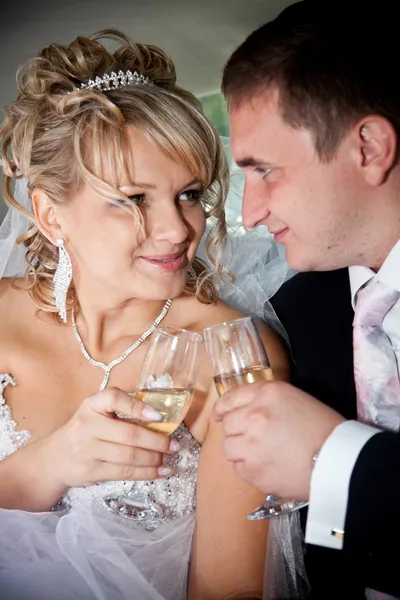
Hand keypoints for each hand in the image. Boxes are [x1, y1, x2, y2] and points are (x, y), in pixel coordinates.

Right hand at [39, 388, 177, 488]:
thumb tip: (160, 417)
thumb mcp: (96, 412)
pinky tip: (160, 472)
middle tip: (174, 444)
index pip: (113, 398)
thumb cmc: (85, 430)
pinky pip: (123, 473)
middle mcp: (87, 425)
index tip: (158, 416)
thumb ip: (121, 410)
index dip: (137, 406)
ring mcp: (88, 450)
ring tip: (169, 458)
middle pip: (128, 434)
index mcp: (91, 405)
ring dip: (154, 459)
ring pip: (128, 456)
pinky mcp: (91, 471)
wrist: (54, 459)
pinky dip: (145, 473)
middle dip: (156, 441)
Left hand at [214, 380, 344, 499]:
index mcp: (267, 393)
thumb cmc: (323, 428)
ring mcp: (251, 444)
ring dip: (240, 451)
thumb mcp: (295, 399)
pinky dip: (249, 469)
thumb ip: (265, 400)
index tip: (219, 415)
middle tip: (253, 439)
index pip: (231, 397)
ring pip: (228, 448)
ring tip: (261, 454)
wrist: (338, 461)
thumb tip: (241, 410)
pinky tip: (268, 466)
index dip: (222, 408)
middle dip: (236, 431)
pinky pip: (239, 469)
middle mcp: (254, 415)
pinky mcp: (253, 471)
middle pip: (227, 424)